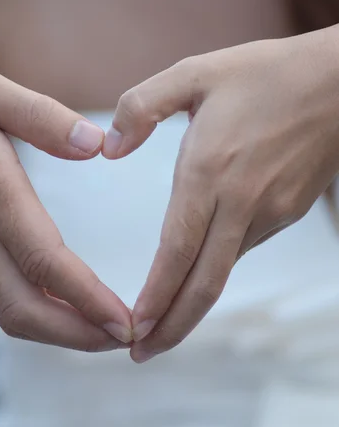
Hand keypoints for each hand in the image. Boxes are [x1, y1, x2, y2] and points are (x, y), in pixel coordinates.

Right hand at [0, 56, 130, 349]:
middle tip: (125, 340)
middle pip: (23, 306)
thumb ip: (37, 115)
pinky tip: (60, 302)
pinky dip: (33, 311)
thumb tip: (96, 145)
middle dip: (77, 335)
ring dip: (57, 330)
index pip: (44, 259)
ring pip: (5, 306)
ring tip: (101, 331)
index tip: (124, 320)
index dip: (87, 299)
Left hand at [104, 27, 338, 361]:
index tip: (133, 328)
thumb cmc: (264, 72)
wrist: (337, 82)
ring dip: (192, 302)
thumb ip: (141, 106)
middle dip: (171, 326)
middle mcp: (241, 201)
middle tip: (140, 353)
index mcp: (211, 168)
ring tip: (162, 320)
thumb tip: (109, 149)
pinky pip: (243, 249)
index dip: (155, 296)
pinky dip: (216, 270)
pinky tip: (198, 272)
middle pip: (204, 283)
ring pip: (225, 271)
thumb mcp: (194, 73)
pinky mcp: (287, 212)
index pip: (177, 250)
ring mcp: (270, 211)